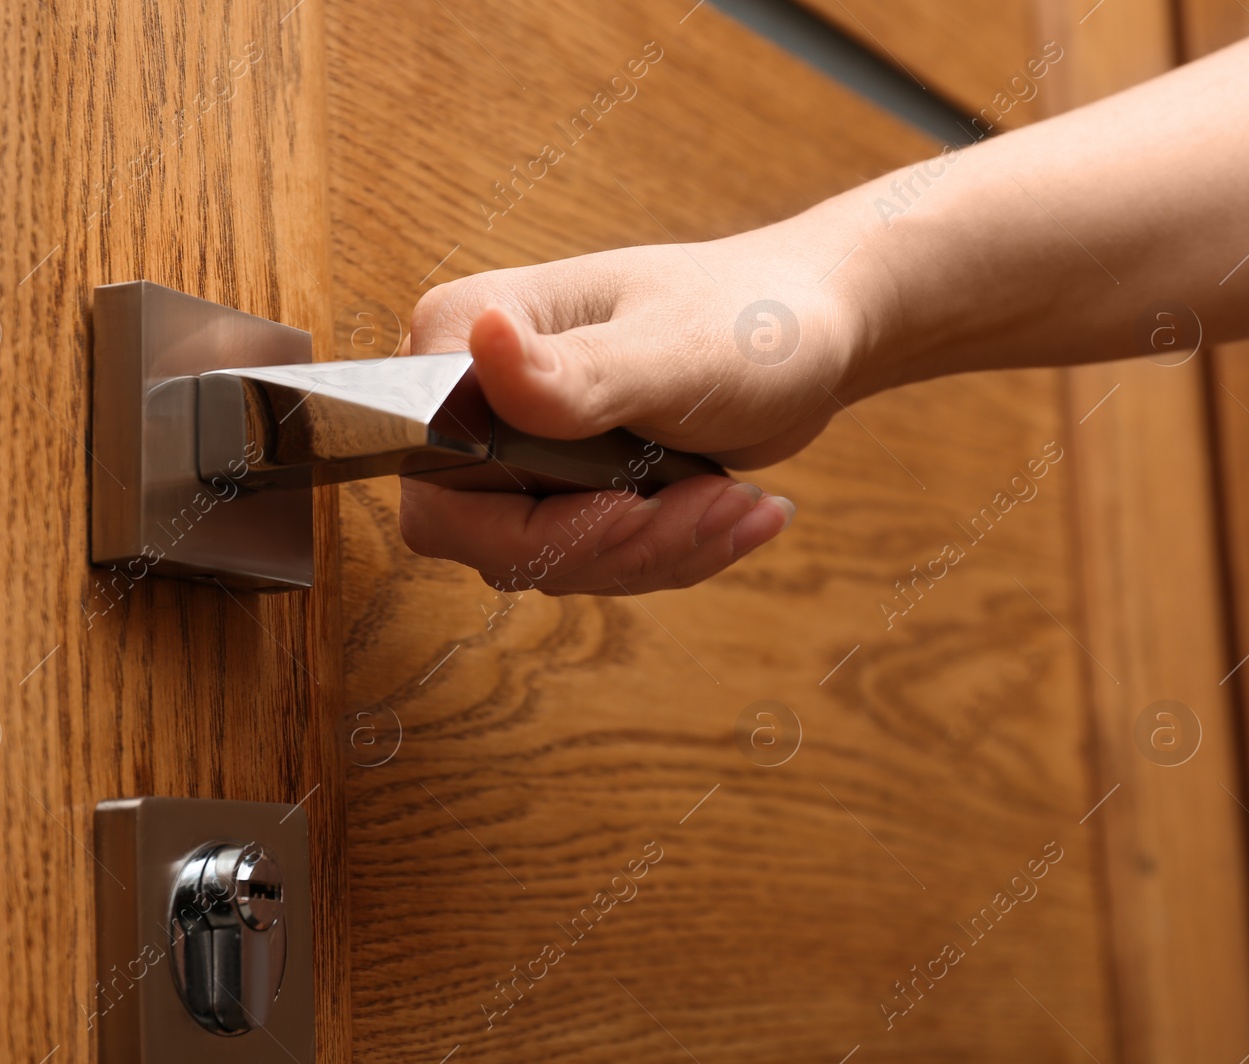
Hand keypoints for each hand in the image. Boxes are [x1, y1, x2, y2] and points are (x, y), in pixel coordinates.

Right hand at [397, 217, 871, 595]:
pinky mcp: (558, 486)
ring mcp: (513, 447)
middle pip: (487, 536)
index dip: (528, 520)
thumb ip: (574, 371)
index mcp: (467, 334)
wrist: (812, 332)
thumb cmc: (748, 317)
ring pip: (545, 559)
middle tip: (710, 507)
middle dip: (611, 545)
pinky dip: (668, 554)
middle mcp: (473, 393)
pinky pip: (588, 560)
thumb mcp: (672, 350)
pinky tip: (735, 512)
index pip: (435, 475)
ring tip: (737, 504)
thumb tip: (479, 339)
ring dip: (654, 552)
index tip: (630, 506)